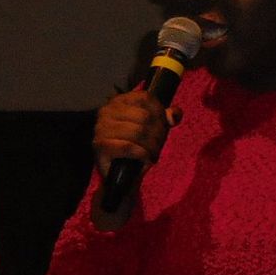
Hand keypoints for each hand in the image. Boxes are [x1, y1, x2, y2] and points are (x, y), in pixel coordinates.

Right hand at [90, 85, 174, 228]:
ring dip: (152, 146)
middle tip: (158, 145)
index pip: (146, 98)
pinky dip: (142, 154)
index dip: (160, 112)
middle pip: (144, 116)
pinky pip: (129, 147)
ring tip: (153, 153)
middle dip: (158, 133)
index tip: (164, 126)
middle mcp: (106, 111)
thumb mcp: (152, 129)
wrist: (120, 176)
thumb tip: (174, 115)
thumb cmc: (135, 148)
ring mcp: (101, 128)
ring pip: (138, 132)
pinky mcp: (101, 146)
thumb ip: (164, 118)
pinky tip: (145, 158)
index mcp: (118, 101)